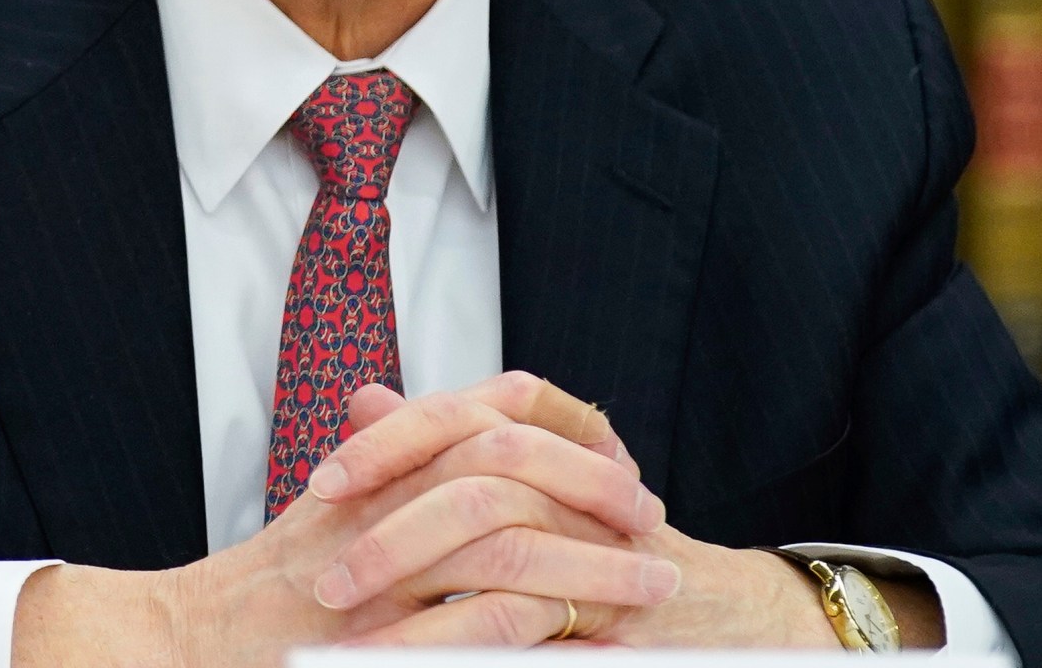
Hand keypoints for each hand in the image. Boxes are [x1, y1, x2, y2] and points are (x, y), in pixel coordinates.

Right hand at [10, 372, 675, 667]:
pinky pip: (477, 623)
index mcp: (374, 470)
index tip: (623, 480)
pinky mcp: (376, 639)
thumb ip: (389, 470)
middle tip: (654, 533)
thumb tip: (438, 438)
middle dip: (594, 502)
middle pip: (510, 473)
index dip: (566, 446)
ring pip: (509, 548)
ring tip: (648, 591)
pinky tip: (582, 637)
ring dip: (591, 569)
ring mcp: (375, 573)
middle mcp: (377, 507)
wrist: (185, 643)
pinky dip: (540, 631)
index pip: (487, 422)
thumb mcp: (332, 517)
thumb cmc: (259, 595)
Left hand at [319, 391, 939, 651]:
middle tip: (325, 574)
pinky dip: (473, 637)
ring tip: (357, 631)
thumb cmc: (602, 546)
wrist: (717, 612)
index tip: (323, 481)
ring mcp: (608, 537)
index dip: (393, 442)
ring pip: (505, 538)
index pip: (464, 412)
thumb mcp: (523, 485)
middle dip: (395, 525)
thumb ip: (447, 444)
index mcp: (555, 434)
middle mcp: (585, 472)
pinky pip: (539, 614)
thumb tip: (365, 399)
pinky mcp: (622, 601)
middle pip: (480, 468)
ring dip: (424, 583)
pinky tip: (422, 656)